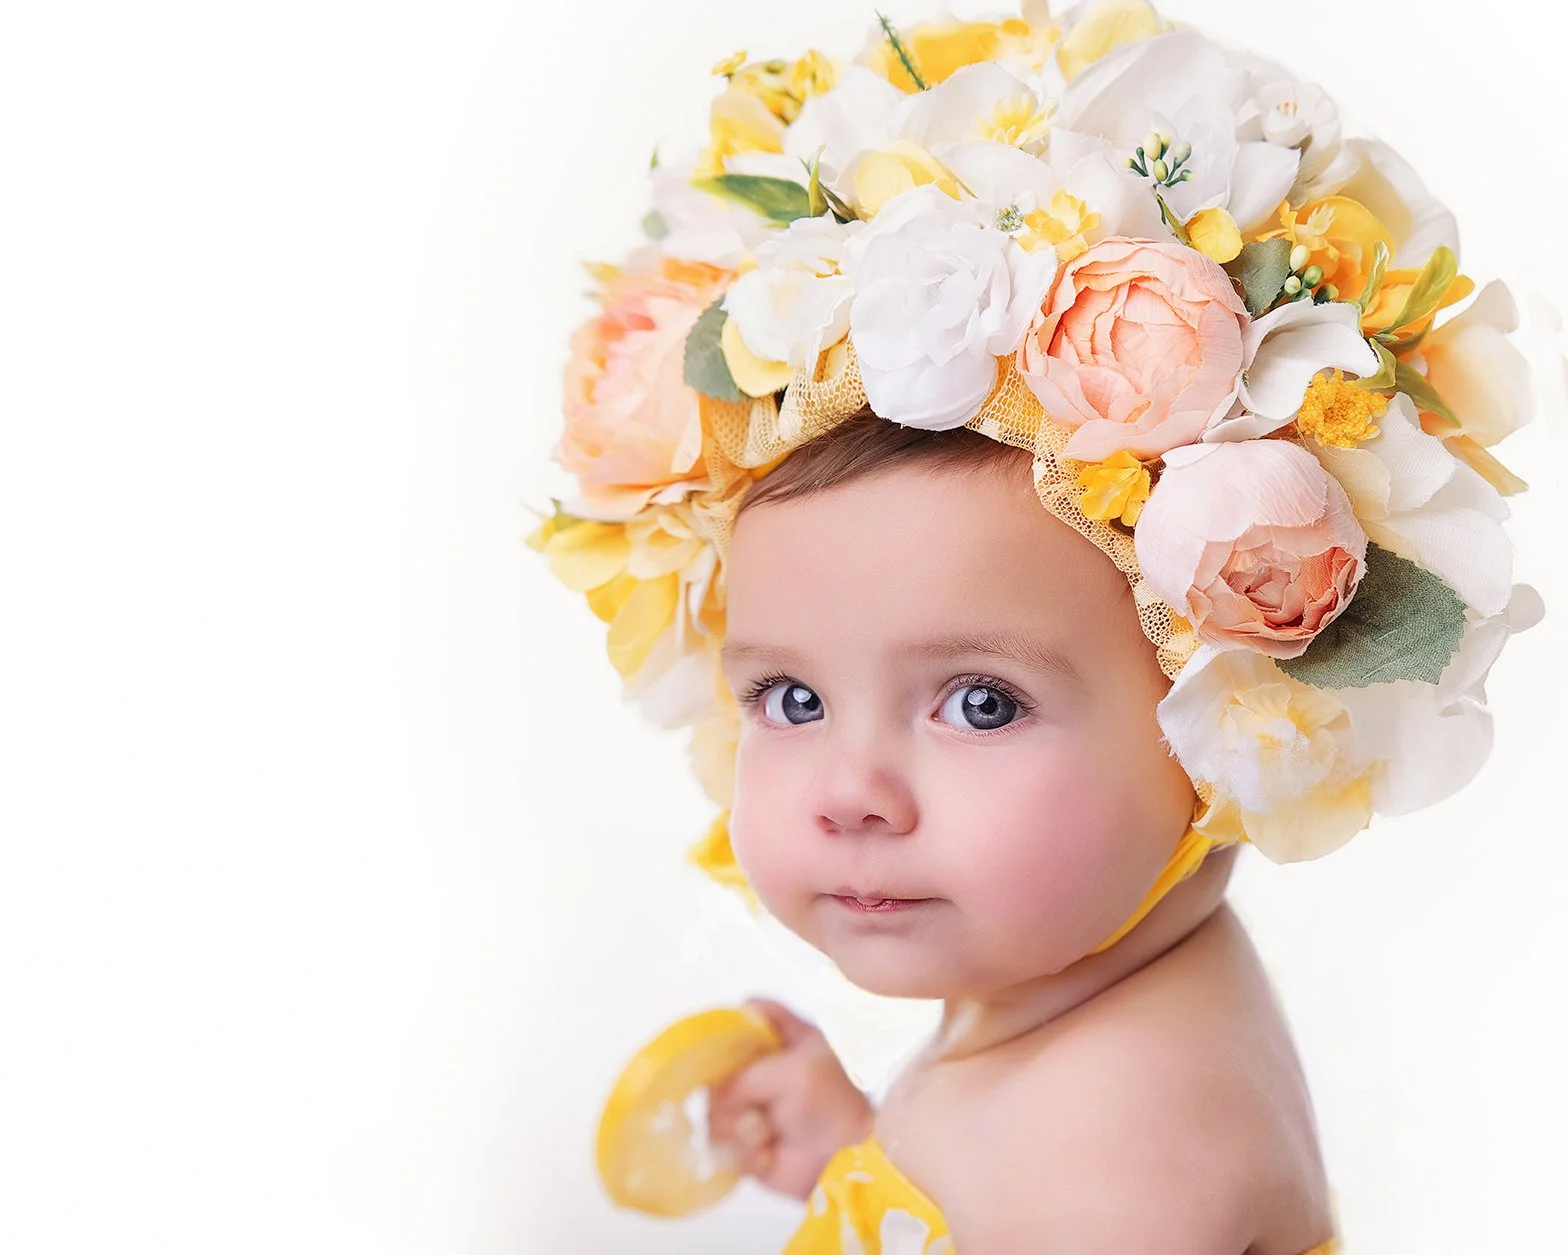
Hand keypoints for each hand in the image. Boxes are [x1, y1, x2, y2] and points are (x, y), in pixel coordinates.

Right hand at [707, 998, 875, 1200]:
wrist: (846, 1162)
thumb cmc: (830, 1104)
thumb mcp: (792, 1073)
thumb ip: (745, 1076)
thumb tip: (718, 1099)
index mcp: (785, 1040)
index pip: (748, 1015)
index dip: (730, 1024)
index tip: (721, 1045)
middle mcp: (765, 1071)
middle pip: (718, 1070)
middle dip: (728, 1093)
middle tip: (749, 1106)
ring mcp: (754, 1109)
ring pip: (715, 1113)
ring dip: (738, 1128)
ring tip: (764, 1134)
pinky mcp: (748, 1145)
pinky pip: (724, 1147)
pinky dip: (745, 1153)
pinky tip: (767, 1155)